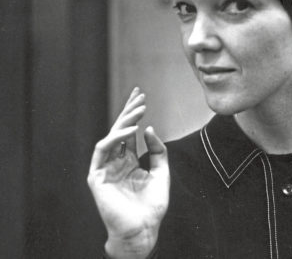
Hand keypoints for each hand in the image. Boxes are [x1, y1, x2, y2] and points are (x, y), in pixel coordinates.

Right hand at [87, 87, 169, 258]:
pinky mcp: (97, 176)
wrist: (143, 229)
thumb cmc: (152, 206)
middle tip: (139, 94)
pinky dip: (116, 138)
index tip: (142, 97)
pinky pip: (103, 150)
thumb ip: (158, 151)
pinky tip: (131, 129)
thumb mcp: (161, 173)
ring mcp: (105, 168)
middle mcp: (116, 162)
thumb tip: (149, 129)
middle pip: (119, 130)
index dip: (134, 114)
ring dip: (124, 121)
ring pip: (110, 137)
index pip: (130, 133)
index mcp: (129, 161)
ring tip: (139, 108)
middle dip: (129, 111)